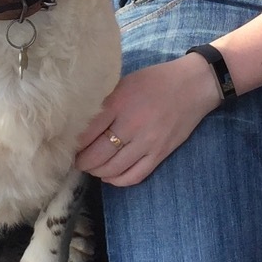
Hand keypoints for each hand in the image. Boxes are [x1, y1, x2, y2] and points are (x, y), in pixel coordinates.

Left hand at [75, 53, 221, 186]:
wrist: (194, 85)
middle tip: (77, 160)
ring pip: (113, 169)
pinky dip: (118, 180)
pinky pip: (134, 176)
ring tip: (92, 167)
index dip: (74, 143)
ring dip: (97, 172)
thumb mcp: (126, 82)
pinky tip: (110, 176)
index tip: (68, 145)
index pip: (88, 131)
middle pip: (97, 155)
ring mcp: (147, 142)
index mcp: (119, 102)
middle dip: (83, 162)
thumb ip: (106, 102)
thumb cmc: (157, 80)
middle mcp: (131, 125)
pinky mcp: (160, 154)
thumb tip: (82, 123)